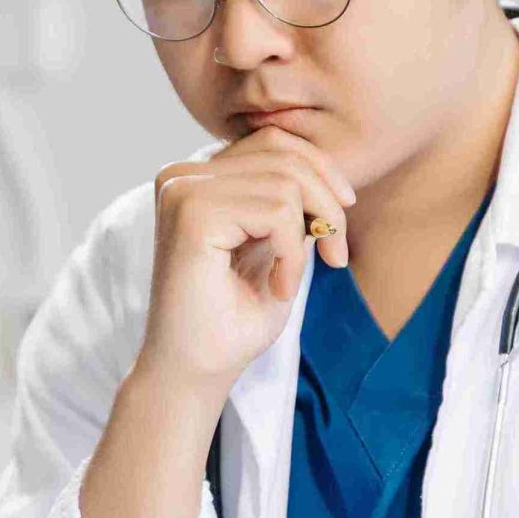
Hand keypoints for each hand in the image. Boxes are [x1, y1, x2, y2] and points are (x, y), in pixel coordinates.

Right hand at [138, 129, 354, 394]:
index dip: (320, 175)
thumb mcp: (275, 245)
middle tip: (336, 256)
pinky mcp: (191, 213)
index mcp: (196, 178)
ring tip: (291, 281)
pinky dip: (293, 253)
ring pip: (287, 180)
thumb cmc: (233, 319)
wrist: (195, 374)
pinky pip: (277, 211)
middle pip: (284, 153)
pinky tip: (279, 288)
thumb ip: (291, 201)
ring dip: (309, 234)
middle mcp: (181, 175)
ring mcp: (182, 190)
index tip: (337, 228)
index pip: (273, 142)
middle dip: (327, 204)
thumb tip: (330, 169)